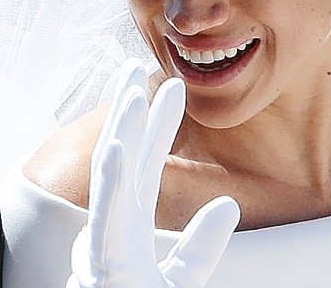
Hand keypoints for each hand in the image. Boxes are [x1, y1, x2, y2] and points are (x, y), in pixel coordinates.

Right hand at [67, 59, 240, 287]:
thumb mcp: (180, 280)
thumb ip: (201, 246)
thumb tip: (228, 205)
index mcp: (131, 223)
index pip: (148, 163)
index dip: (158, 124)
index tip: (170, 86)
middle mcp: (114, 224)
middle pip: (124, 156)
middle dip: (128, 110)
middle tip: (135, 64)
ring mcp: (104, 242)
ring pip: (111, 178)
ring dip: (119, 133)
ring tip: (129, 92)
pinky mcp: (102, 264)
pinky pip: (107, 219)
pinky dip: (111, 184)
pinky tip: (118, 149)